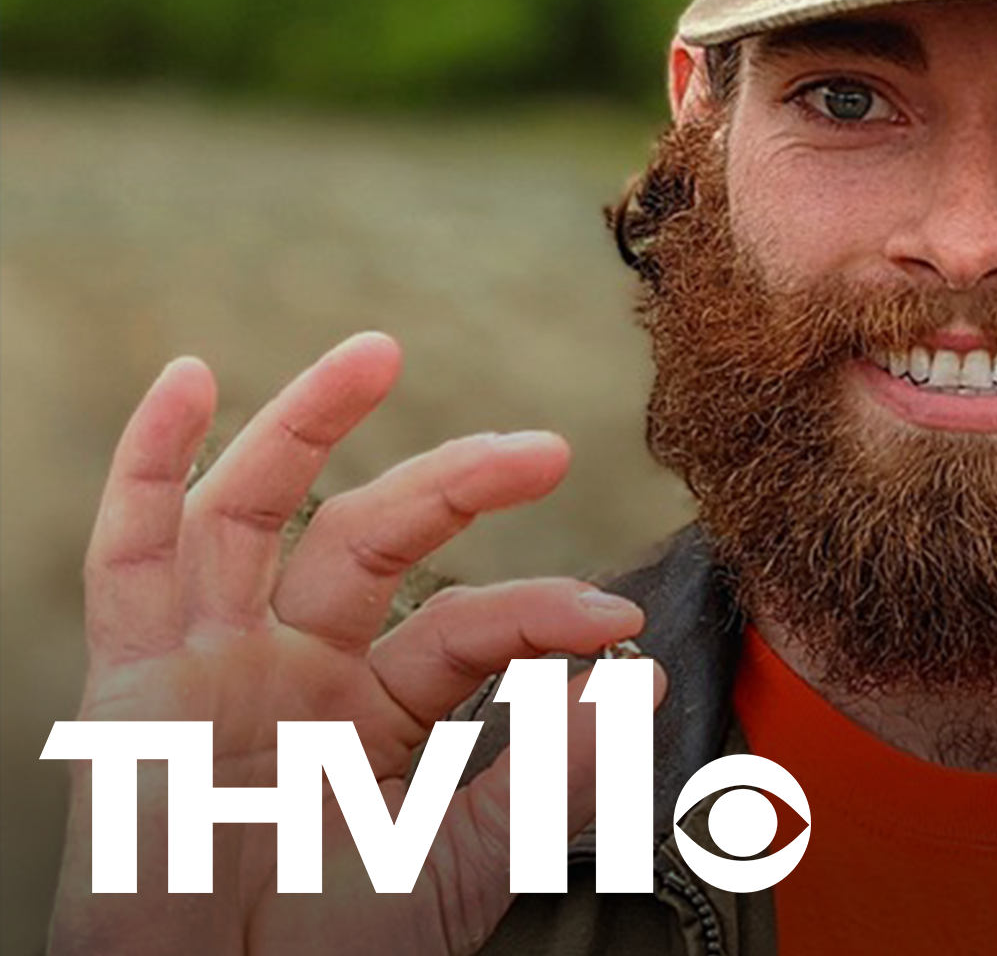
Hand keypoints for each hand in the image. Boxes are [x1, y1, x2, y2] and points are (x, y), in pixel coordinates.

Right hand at [50, 333, 661, 955]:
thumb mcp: (463, 868)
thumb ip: (550, 777)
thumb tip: (641, 681)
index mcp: (384, 706)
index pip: (470, 623)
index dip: (541, 612)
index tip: (616, 624)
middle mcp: (302, 665)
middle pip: (375, 537)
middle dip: (456, 485)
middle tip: (547, 448)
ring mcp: (217, 662)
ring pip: (257, 512)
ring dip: (309, 424)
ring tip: (379, 352)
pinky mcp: (135, 683)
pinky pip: (131, 557)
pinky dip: (149, 465)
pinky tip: (192, 380)